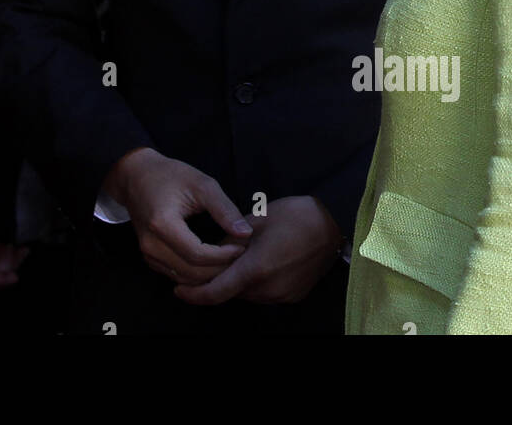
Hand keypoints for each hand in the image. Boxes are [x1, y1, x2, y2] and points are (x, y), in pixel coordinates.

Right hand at [103, 148, 252, 285]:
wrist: (136, 176)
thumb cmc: (170, 175)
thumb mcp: (201, 184)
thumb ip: (224, 209)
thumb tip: (245, 233)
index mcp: (162, 224)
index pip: (198, 255)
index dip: (223, 256)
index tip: (242, 246)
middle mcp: (151, 244)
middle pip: (192, 272)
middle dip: (220, 268)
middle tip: (239, 255)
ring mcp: (147, 253)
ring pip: (184, 279)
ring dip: (209, 274)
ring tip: (229, 258)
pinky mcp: (149, 257)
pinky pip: (176, 274)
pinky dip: (196, 273)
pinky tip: (212, 261)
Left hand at [174, 195, 341, 305]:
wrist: (333, 223)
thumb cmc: (294, 215)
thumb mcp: (255, 220)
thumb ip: (229, 238)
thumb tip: (213, 249)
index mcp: (255, 269)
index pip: (216, 292)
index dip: (194, 294)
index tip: (178, 290)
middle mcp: (268, 289)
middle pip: (231, 292)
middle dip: (217, 281)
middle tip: (206, 264)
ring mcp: (282, 295)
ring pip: (248, 294)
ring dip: (237, 281)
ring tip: (235, 259)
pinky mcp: (293, 295)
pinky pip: (265, 293)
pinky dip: (255, 282)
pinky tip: (257, 262)